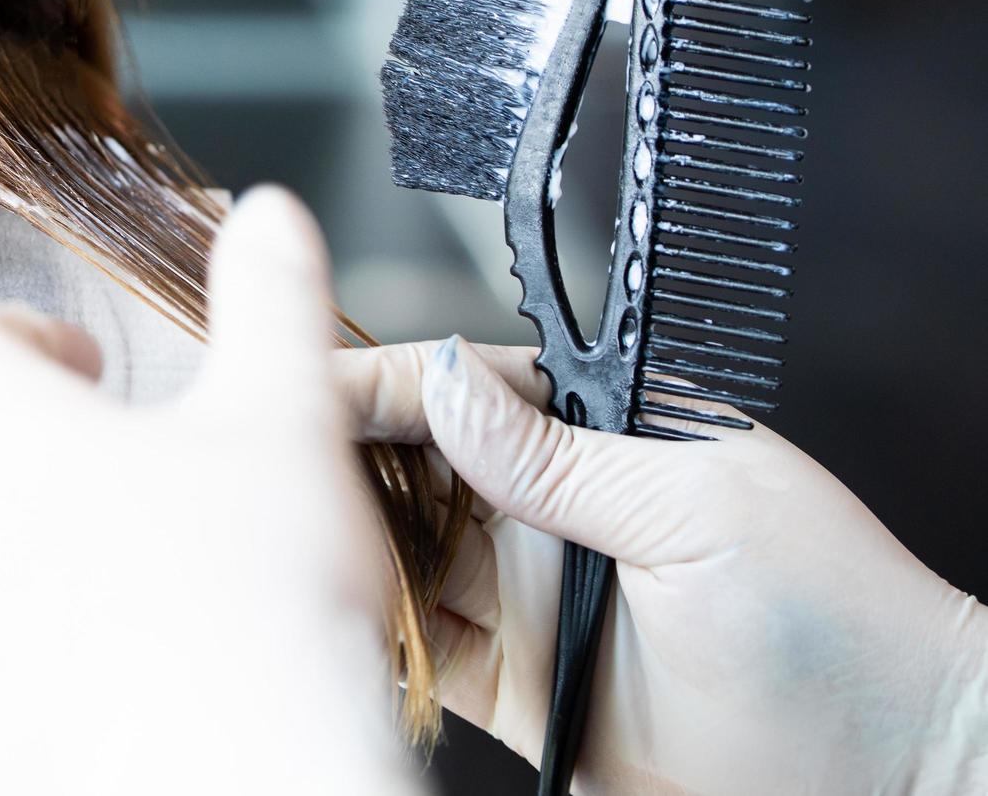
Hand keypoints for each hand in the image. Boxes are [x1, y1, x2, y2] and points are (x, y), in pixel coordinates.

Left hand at [0, 188, 424, 794]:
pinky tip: (65, 715)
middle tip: (36, 505)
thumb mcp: (288, 419)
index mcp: (6, 436)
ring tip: (60, 625)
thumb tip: (267, 210)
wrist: (249, 771)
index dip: (13, 338)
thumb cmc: (267, 595)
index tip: (80, 371)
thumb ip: (268, 300)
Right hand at [337, 337, 987, 793]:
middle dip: (328, 460)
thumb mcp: (698, 514)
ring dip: (336, 548)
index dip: (372, 383)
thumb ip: (560, 458)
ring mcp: (525, 596)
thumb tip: (443, 382)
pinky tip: (324, 620)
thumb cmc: (834, 626)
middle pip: (405, 465)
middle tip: (256, 472)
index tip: (290, 386)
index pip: (458, 387)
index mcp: (601, 437)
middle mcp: (550, 509)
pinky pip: (411, 645)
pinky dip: (362, 633)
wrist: (882, 781)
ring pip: (394, 554)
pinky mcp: (511, 684)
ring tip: (272, 545)